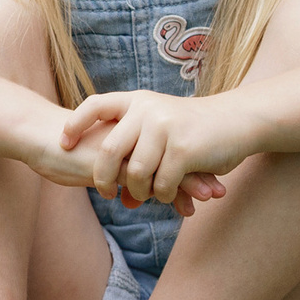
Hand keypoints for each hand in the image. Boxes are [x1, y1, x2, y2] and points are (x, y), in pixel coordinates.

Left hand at [55, 91, 251, 208]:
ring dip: (140, 192)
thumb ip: (138, 160)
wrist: (237, 122)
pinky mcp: (184, 149)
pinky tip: (170, 195)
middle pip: (109, 150)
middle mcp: (148, 110)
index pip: (95, 105)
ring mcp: (166, 128)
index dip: (76, 124)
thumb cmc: (196, 132)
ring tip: (147, 196)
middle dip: (103, 178)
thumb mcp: (162, 135)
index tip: (62, 143)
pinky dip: (163, 195)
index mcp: (138, 101)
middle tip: (106, 194)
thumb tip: (121, 198)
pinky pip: (161, 183)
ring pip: (136, 173)